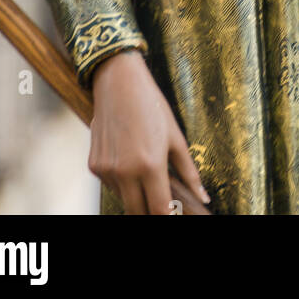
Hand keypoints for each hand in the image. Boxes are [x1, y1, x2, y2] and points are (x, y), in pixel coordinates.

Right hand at [88, 49, 210, 214]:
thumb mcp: (176, 137)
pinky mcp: (94, 166)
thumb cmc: (151, 106)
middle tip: (161, 202)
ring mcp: (107, 170)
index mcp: (150, 165)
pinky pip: (110, 185)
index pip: (159, 210)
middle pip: (138, 212)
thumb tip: (203, 197)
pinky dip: (121, 182)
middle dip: (151, 211)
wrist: (118, 82)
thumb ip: (189, 172)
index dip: (168, 216)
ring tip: (145, 173)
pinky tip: (129, 161)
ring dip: (136, 196)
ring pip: (123, 200)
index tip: (174, 213)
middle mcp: (125, 172)